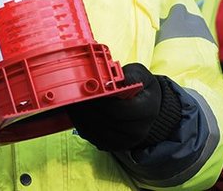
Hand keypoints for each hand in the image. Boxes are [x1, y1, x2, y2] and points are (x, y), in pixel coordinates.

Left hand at [66, 63, 182, 151]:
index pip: (119, 109)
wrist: (147, 106)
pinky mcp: (116, 147)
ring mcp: (127, 141)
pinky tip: (79, 116)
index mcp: (147, 110)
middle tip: (75, 99)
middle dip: (89, 110)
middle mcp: (139, 129)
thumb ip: (130, 75)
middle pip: (106, 122)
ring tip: (74, 107)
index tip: (88, 92)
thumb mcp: (140, 75)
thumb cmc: (141, 88)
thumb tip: (117, 79)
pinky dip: (84, 128)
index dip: (101, 101)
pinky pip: (95, 140)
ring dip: (83, 120)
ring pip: (98, 133)